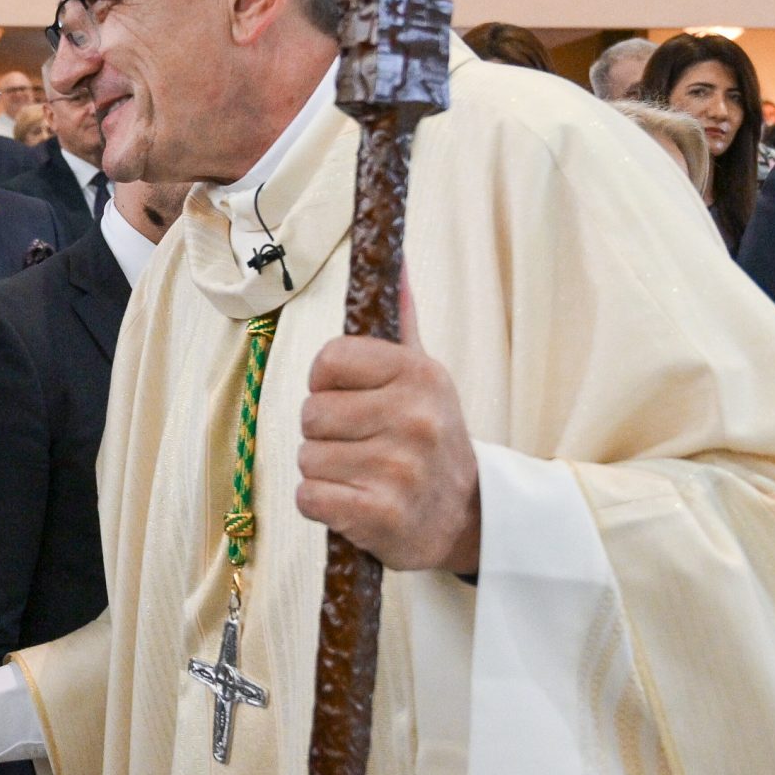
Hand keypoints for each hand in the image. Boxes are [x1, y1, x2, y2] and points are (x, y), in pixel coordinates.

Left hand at [297, 278, 479, 573]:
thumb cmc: (430, 438)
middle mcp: (414, 419)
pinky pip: (308, 497)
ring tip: (363, 475)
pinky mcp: (381, 517)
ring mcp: (399, 470)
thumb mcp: (425, 375)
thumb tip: (395, 257)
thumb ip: (402, 320)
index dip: (327, 383)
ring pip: (307, 457)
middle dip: (325, 432)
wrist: (467, 517)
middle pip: (311, 413)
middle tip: (363, 445)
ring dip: (324, 471)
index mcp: (420, 375)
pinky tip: (355, 503)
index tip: (352, 399)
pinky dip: (322, 504)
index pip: (328, 360)